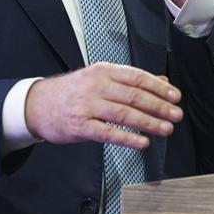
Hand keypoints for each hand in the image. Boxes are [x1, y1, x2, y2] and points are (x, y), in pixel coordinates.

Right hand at [25, 63, 182, 148]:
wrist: (37, 104)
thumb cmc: (72, 91)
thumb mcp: (99, 78)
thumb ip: (129, 80)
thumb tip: (161, 81)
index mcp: (104, 71)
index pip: (138, 77)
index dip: (159, 87)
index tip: (175, 96)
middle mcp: (97, 86)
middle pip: (135, 96)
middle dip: (160, 106)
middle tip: (176, 114)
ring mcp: (88, 106)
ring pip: (125, 114)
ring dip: (149, 122)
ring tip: (166, 129)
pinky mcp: (81, 126)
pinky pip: (109, 133)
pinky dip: (128, 138)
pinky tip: (142, 142)